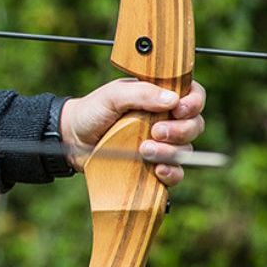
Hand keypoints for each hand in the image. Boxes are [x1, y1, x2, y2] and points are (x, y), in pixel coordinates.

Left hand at [60, 79, 206, 186]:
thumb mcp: (112, 96)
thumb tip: (172, 99)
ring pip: (186, 149)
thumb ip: (140, 93)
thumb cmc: (92, 111)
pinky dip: (172, 173)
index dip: (194, 102)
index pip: (193, 96)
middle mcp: (166, 120)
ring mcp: (162, 144)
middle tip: (156, 132)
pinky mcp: (154, 166)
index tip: (179, 109)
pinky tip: (158, 170)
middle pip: (195, 125)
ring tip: (144, 149)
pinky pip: (176, 173)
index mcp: (160, 97)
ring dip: (170, 151)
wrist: (72, 138)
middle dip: (181, 129)